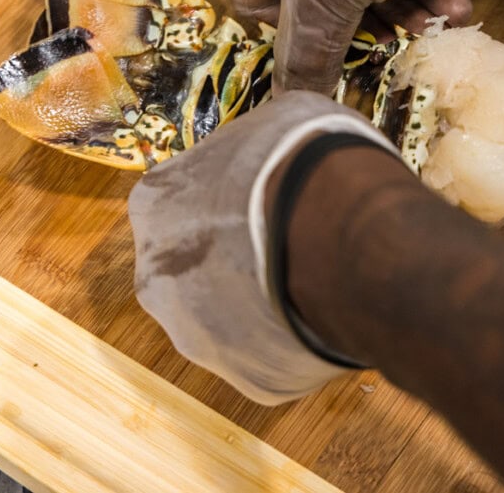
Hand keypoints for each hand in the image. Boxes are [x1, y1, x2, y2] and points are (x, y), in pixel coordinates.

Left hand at [127, 92, 394, 404]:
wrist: (348, 239)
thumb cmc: (308, 165)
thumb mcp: (275, 122)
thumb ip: (252, 149)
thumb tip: (274, 147)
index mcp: (156, 205)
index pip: (176, 202)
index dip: (222, 199)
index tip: (257, 198)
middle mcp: (159, 281)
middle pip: (190, 270)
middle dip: (230, 260)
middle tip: (282, 243)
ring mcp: (199, 338)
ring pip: (224, 320)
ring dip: (257, 304)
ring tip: (310, 280)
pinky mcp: (249, 380)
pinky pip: (267, 357)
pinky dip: (290, 340)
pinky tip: (323, 313)